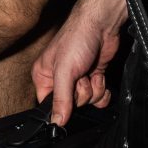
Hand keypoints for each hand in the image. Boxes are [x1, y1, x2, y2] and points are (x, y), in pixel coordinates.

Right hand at [32, 0, 126, 126]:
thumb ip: (60, 98)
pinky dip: (102, 90)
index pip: (48, 105)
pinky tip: (100, 77)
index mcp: (44, 76)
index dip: (60, 105)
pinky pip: (98, 97)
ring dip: (93, 89)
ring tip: (90, 72)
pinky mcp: (93, 77)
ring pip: (87, 101)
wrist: (102, 24)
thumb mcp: (64, 71)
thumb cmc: (77, 38)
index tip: (70, 95)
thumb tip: (56, 122)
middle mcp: (59, 79)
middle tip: (81, 76)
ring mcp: (78, 79)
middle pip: (71, 105)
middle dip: (80, 92)